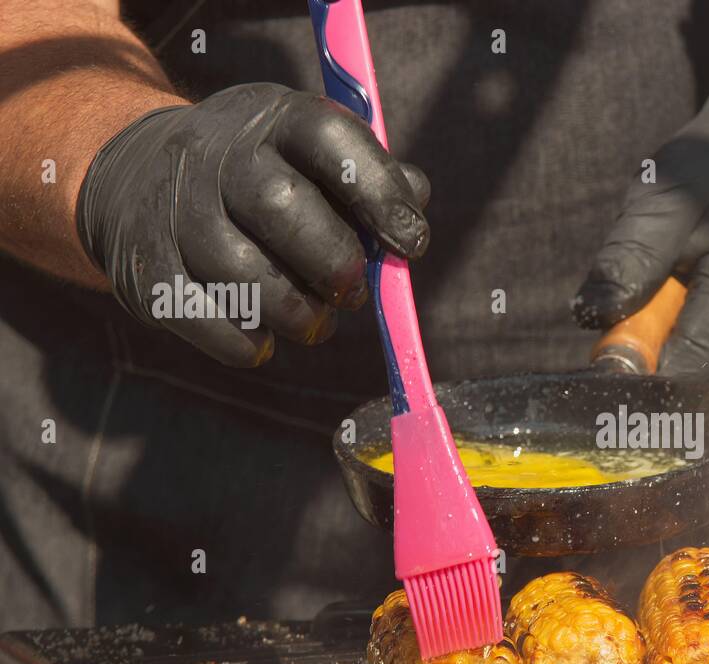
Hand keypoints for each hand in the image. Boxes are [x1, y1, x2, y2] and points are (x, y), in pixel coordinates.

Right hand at [76, 83, 429, 366]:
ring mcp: (171, 206)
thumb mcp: (310, 155)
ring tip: (314, 324)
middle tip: (352, 293)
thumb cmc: (260, 176)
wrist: (137, 176)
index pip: (329, 137)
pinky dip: (243, 342)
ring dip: (295, 313)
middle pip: (281, 206)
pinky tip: (264, 340)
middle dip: (333, 263)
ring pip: (240, 270)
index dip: (379, 192)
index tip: (413, 242)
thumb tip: (415, 207)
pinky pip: (199, 315)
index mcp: (272, 118)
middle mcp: (214, 152)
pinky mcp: (142, 263)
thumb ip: (371, 179)